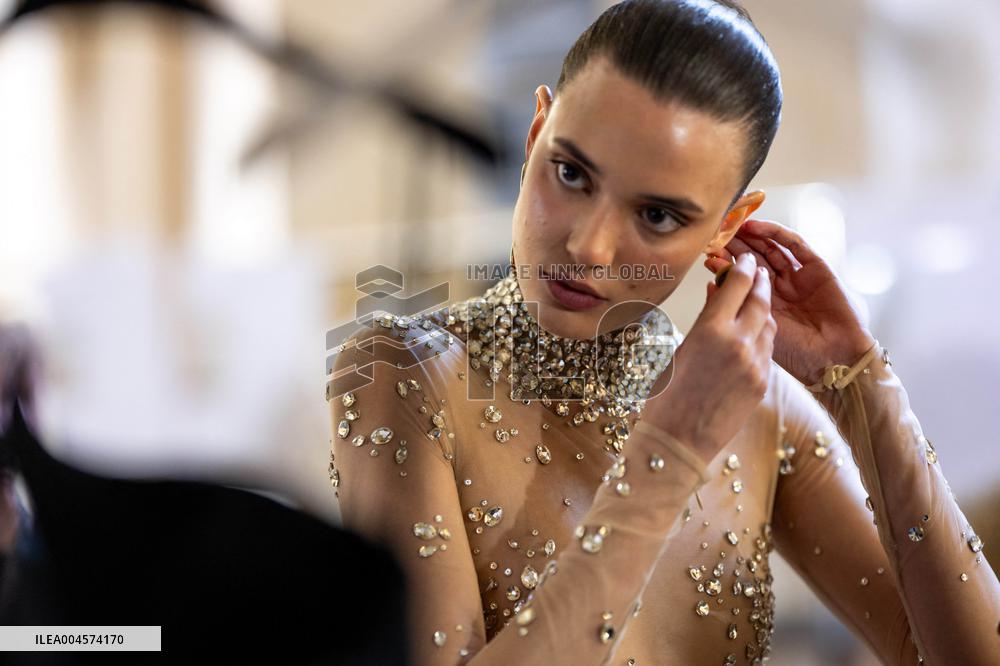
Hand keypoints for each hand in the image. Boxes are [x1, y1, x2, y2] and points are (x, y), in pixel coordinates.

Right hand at [644, 252, 775, 464]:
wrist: (678, 440)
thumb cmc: (666, 396)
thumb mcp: (681, 349)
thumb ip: (705, 320)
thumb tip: (716, 296)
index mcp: (711, 329)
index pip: (735, 285)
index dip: (741, 267)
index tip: (742, 257)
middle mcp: (738, 342)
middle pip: (759, 299)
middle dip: (759, 282)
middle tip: (757, 270)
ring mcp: (755, 363)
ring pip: (768, 324)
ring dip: (763, 309)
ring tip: (755, 301)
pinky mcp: (762, 383)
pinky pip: (767, 350)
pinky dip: (761, 336)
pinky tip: (752, 335)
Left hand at [703, 219, 875, 385]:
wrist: (834, 361)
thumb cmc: (797, 355)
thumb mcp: (758, 329)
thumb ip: (739, 306)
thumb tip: (711, 284)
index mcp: (766, 305)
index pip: (742, 279)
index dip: (725, 266)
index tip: (707, 256)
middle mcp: (781, 288)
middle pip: (754, 261)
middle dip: (735, 248)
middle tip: (717, 236)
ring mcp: (798, 277)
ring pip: (771, 249)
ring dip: (751, 237)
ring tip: (732, 228)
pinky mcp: (817, 267)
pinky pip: (794, 245)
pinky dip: (774, 233)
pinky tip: (754, 227)